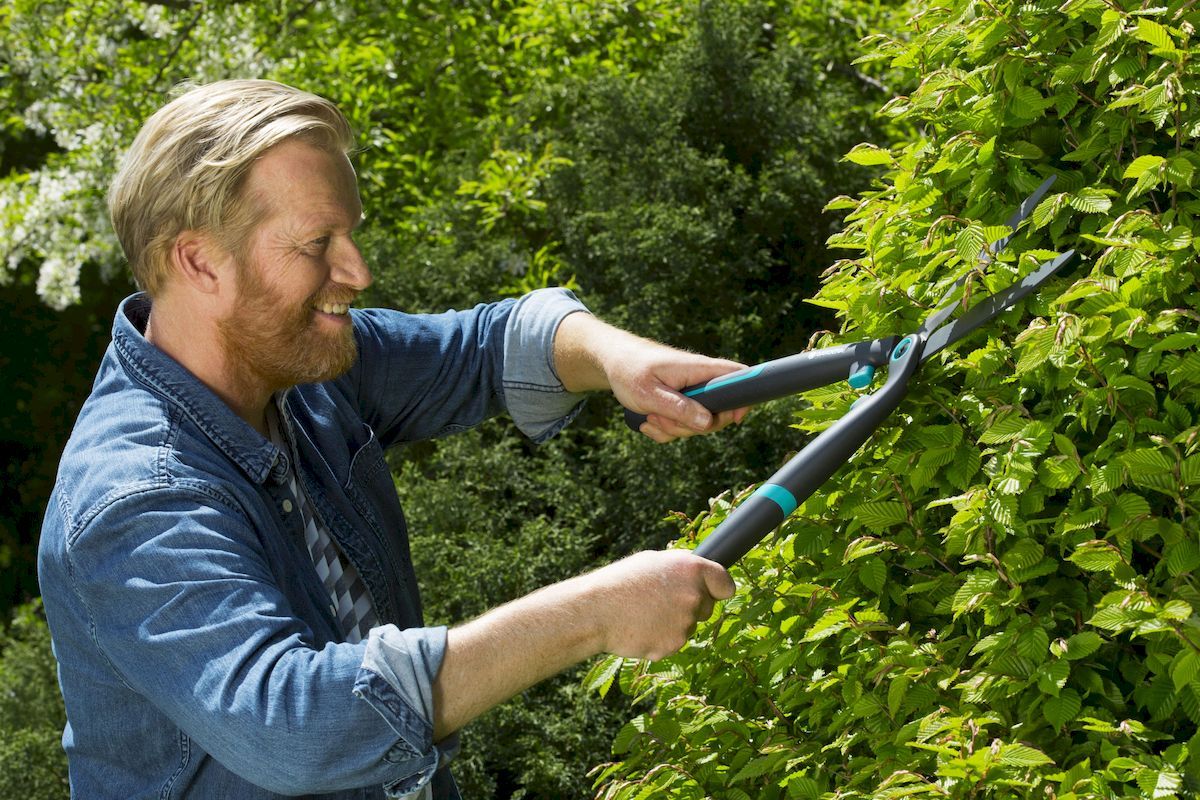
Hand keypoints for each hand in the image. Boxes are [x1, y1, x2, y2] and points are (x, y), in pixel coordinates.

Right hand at [587, 550, 735, 660]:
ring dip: (673, 623)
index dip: (718, 588)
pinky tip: (640, 628)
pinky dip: (660, 638)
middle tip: (661, 602)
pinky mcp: (675, 645)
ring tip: (644, 614)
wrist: (597, 611)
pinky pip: (673, 642)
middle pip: (707, 608)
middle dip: (691, 606)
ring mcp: (686, 624)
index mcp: (692, 570)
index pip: (726, 584)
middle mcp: (694, 596)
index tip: (714, 592)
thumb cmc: (620, 581)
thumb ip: (681, 568)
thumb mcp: (652, 561)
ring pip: (688, 626)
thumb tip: (696, 573)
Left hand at [607, 342, 749, 442]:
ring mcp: (691, 394)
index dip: (744, 397)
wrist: (611, 362)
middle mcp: (700, 381)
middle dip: (691, 427)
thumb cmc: (629, 370)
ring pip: (697, 424)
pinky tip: (648, 421)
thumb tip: (707, 422)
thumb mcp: (649, 393)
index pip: (738, 376)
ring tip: (649, 416)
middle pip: (717, 414)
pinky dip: (665, 429)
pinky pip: (682, 425)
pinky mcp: (680, 404)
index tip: (734, 418)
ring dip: (672, 428)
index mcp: (698, 369)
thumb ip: (678, 408)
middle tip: (662, 419)